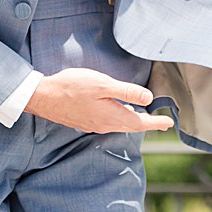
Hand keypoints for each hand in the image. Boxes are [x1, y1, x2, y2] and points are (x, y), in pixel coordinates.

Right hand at [23, 67, 175, 133]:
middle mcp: (104, 124)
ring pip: (120, 125)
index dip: (155, 122)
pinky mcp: (85, 121)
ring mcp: (94, 124)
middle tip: (161, 122)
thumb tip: (148, 99)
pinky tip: (119, 113)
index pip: (139, 123)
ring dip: (134, 122)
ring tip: (144, 117)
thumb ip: (126, 91)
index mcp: (111, 116)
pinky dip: (120, 119)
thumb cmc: (71, 87)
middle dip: (148, 124)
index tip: (168, 123)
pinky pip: (109, 123)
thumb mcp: (102, 85)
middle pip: (131, 126)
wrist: (43, 97)